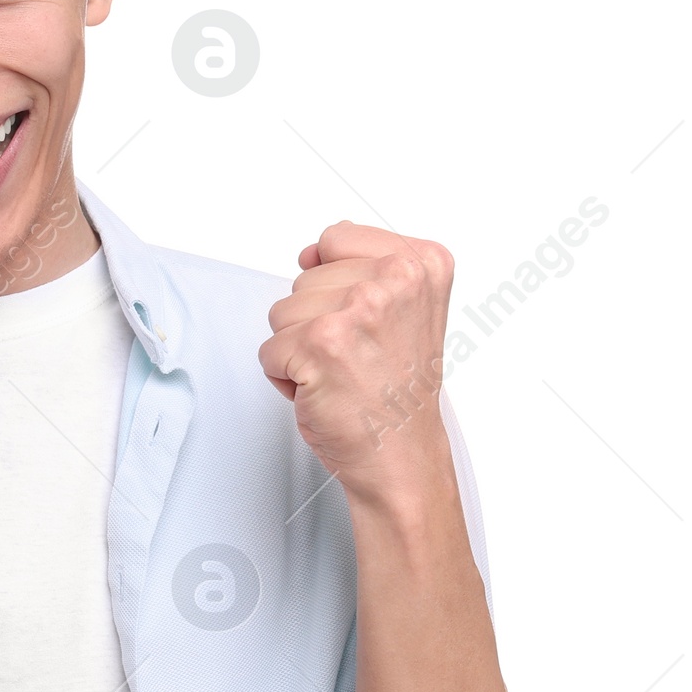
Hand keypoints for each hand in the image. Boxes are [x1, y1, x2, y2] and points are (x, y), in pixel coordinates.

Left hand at [258, 220, 452, 498]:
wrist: (401, 453)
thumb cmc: (399, 391)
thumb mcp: (404, 310)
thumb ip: (362, 268)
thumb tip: (312, 252)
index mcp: (421, 263)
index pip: (337, 238)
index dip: (334, 283)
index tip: (364, 319)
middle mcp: (394, 281)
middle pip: (305, 278)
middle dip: (316, 320)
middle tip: (357, 356)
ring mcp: (357, 310)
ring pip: (282, 312)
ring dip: (299, 348)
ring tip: (341, 372)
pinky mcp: (320, 345)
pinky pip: (269, 350)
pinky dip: (285, 377)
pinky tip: (324, 390)